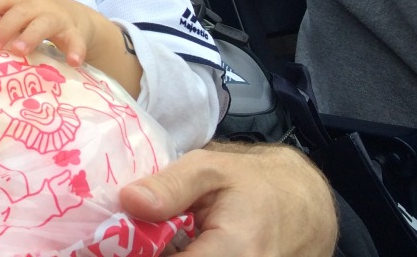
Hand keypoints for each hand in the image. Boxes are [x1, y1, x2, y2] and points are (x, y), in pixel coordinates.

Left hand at [0, 0, 97, 62]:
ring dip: (30, 36)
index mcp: (21, 0)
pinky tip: (72, 62)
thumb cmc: (38, 13)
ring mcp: (57, 19)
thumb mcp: (18, 6)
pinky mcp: (75, 33)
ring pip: (43, 24)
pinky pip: (76, 41)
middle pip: (21, 12)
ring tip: (18, 51)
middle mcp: (38, 6)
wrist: (76, 16)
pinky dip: (75, 50)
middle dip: (5, 27)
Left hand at [120, 143, 337, 256]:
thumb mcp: (210, 169)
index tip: (113, 243)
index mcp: (236, 251)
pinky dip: (182, 254)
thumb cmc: (253, 184)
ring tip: (149, 241)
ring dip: (162, 254)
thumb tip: (128, 201)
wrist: (304, 208)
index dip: (137, 255)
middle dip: (147, 254)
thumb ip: (170, 186)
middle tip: (129, 242)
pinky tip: (172, 245)